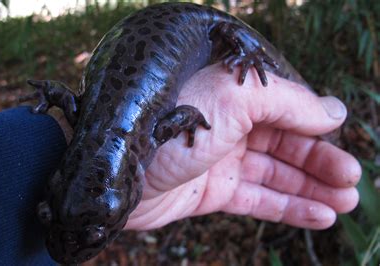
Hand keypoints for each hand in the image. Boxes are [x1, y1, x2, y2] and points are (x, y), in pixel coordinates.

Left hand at [126, 63, 360, 229]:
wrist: (115, 169)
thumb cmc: (167, 124)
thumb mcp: (233, 99)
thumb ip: (286, 102)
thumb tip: (333, 111)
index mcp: (230, 95)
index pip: (284, 109)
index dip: (315, 125)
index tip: (344, 138)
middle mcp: (226, 126)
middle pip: (283, 143)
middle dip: (319, 162)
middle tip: (351, 181)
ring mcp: (217, 161)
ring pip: (273, 174)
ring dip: (310, 188)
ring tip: (346, 202)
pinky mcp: (209, 193)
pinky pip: (255, 199)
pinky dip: (287, 207)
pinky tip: (318, 215)